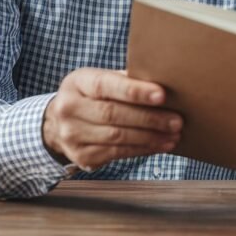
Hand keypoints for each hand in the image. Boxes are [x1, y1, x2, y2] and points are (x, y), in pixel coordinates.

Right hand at [43, 68, 182, 171]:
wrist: (58, 121)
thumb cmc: (92, 94)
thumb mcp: (101, 79)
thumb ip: (126, 80)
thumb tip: (165, 82)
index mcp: (78, 82)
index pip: (107, 86)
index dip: (135, 91)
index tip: (162, 95)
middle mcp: (69, 109)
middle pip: (113, 115)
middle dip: (149, 119)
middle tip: (177, 121)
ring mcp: (72, 135)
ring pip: (117, 137)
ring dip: (150, 138)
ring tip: (174, 135)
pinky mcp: (81, 156)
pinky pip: (117, 154)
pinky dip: (142, 149)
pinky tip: (160, 145)